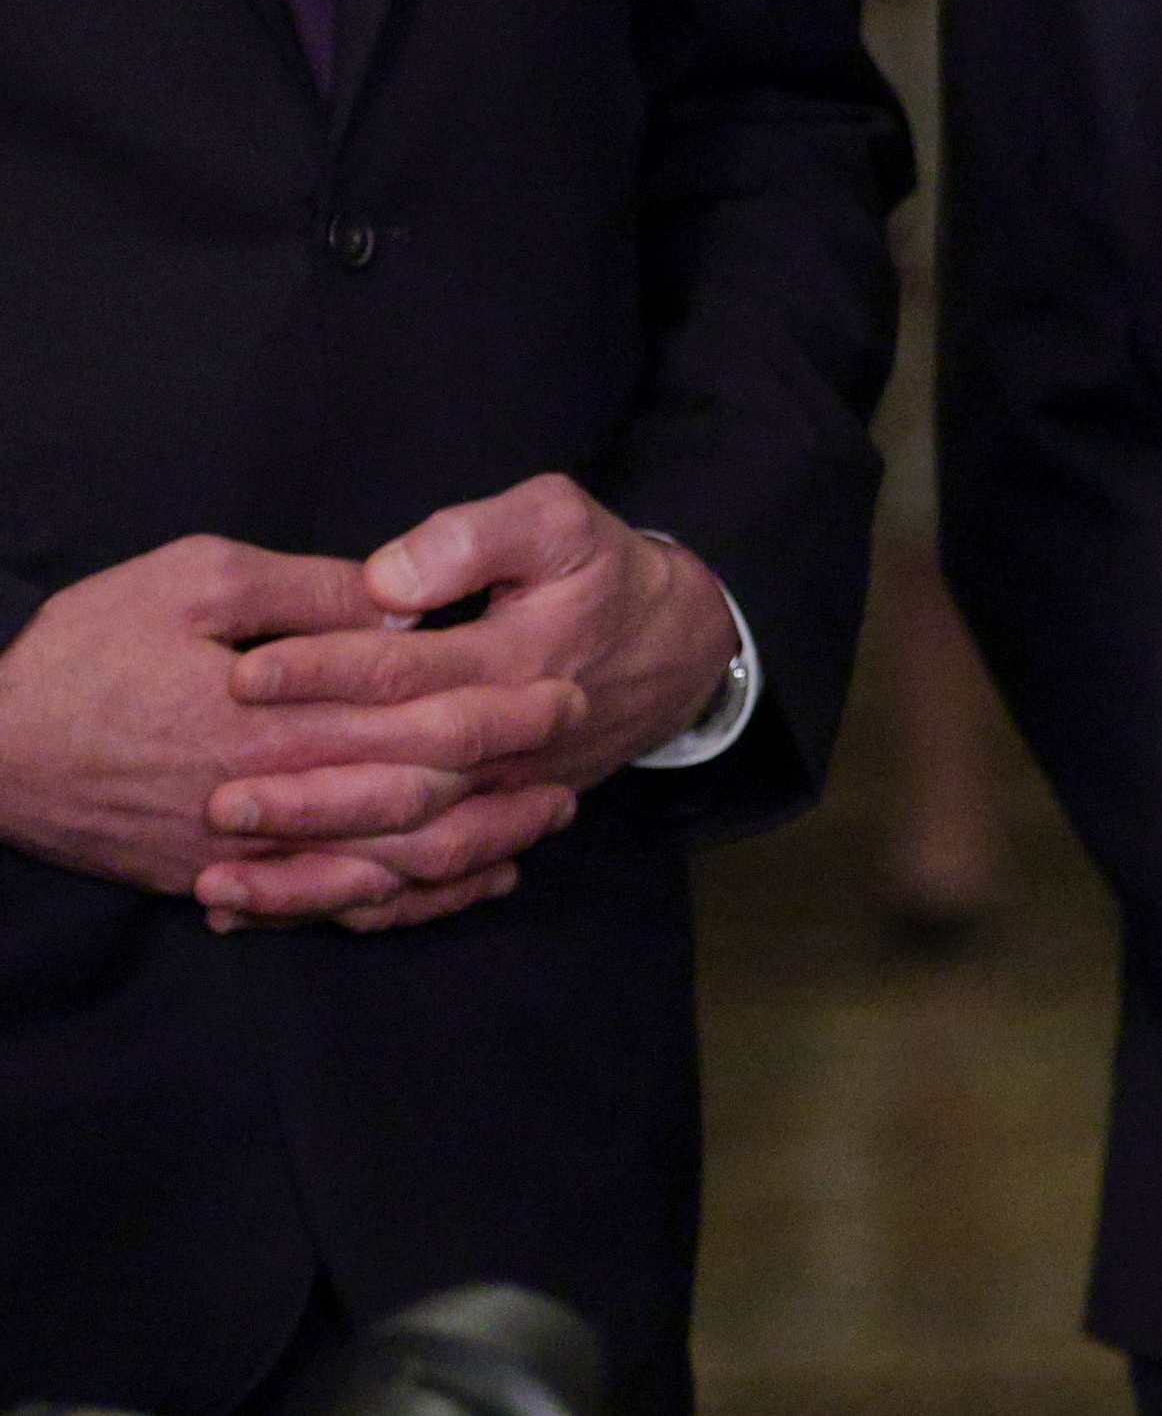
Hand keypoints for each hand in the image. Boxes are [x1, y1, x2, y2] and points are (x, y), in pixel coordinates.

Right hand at [0, 536, 569, 928]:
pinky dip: (400, 901)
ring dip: (470, 851)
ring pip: (381, 870)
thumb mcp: (194, 581)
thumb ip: (307, 592)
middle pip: (414, 804)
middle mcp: (269, 801)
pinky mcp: (212, 881)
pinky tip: (456, 885)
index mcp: (273, 721)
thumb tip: (400, 602)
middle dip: (505, 780)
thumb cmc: (84, 650)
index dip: (499, 710)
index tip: (566, 689)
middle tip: (577, 753)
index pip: (414, 723)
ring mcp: (242, 854)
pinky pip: (326, 905)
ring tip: (544, 825)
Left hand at [210, 475, 737, 926]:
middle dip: (302, 797)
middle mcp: (509, 749)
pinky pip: (416, 891)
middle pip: (398, 785)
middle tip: (212, 799)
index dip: (324, 672)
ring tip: (218, 879)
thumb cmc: (603, 573)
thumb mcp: (560, 522)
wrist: (677, 650)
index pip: (407, 673)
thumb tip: (385, 584)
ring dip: (311, 876)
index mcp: (517, 664)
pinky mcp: (491, 829)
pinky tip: (260, 911)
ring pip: (404, 858)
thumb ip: (474, 538)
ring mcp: (501, 800)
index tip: (243, 673)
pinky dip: (339, 911)